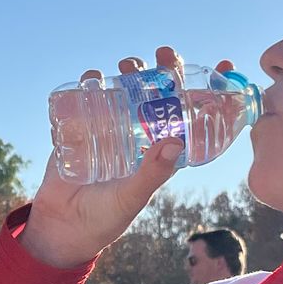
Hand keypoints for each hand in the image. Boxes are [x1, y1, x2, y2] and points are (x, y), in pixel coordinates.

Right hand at [23, 46, 230, 269]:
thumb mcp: (132, 197)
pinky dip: (89, 83)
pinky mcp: (80, 128)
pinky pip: (87, 98)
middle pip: (157, 93)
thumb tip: (175, 142)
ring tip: (128, 67)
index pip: (189, 115)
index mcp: (159, 150)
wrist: (61, 228)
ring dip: (129, 72)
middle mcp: (138, 135)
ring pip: (125, 89)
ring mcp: (109, 128)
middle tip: (164, 55)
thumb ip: (152, 173)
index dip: (205, 91)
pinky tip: (93, 77)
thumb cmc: (105, 218)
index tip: (221, 67)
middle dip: (163, 69)